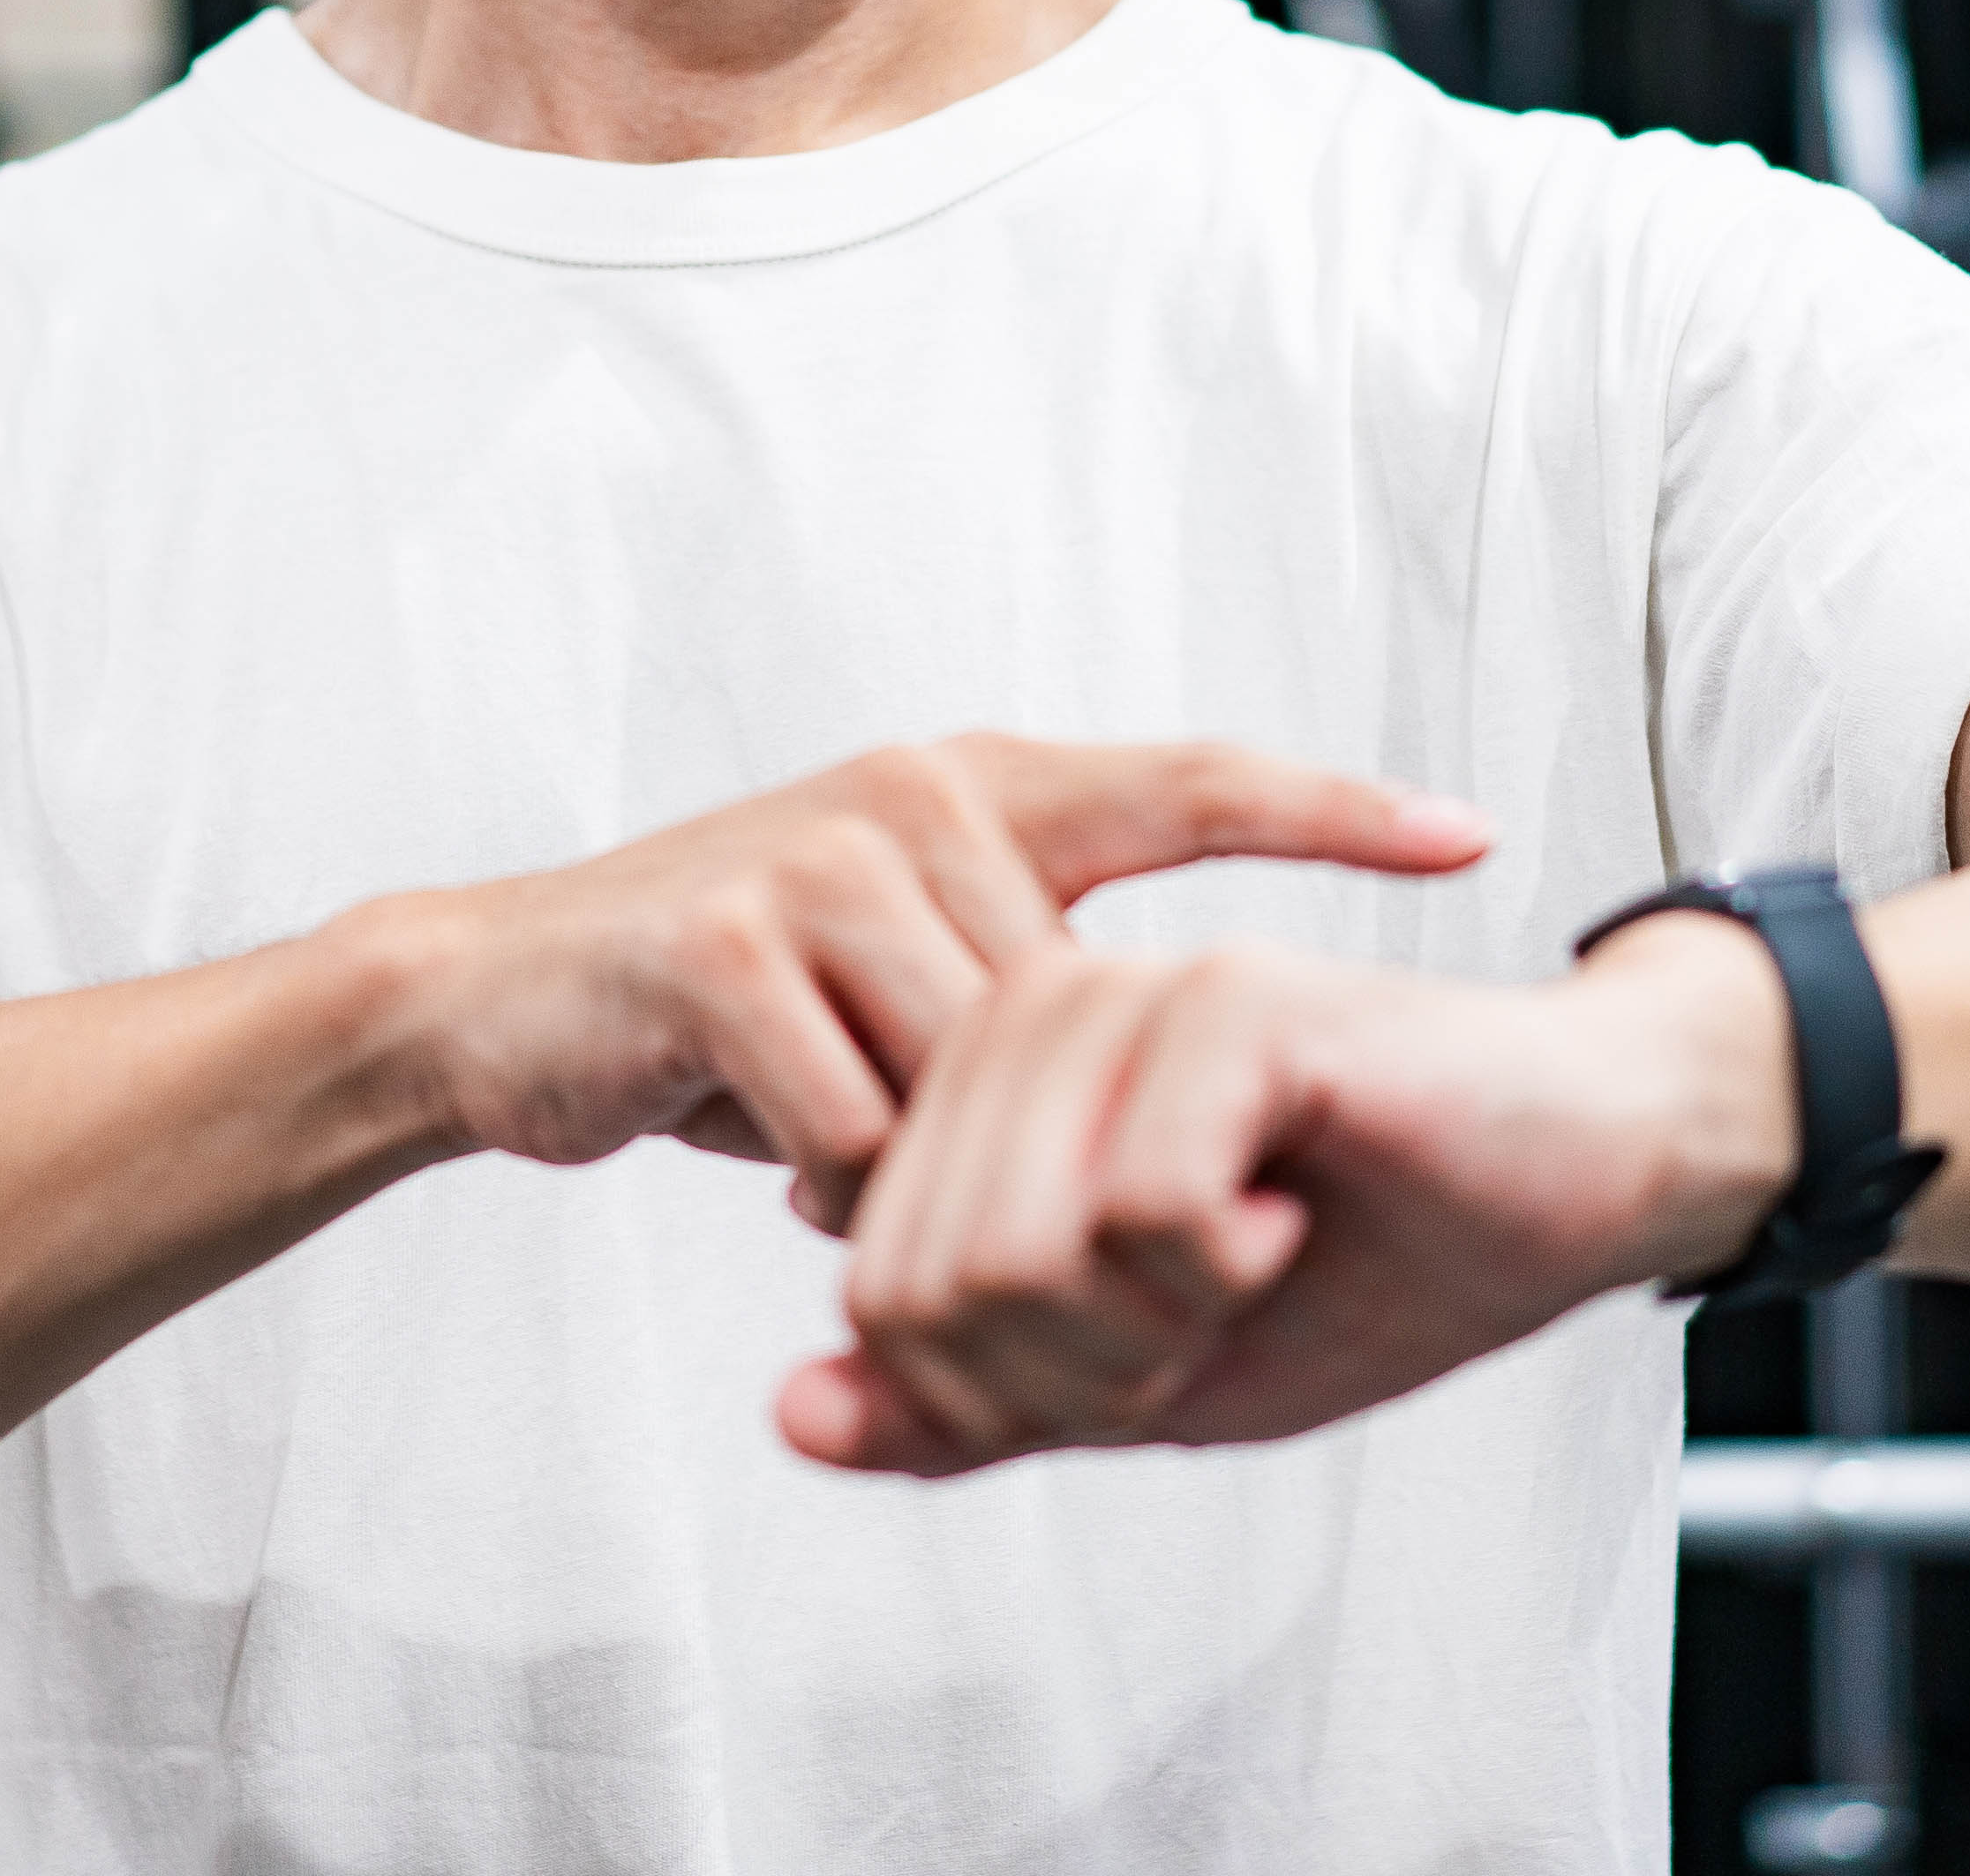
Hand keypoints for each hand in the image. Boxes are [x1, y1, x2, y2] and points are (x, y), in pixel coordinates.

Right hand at [360, 737, 1490, 1233]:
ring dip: (917, 1166)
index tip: (1468, 835)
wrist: (500, 1001)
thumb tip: (1157, 1066)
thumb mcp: (894, 970)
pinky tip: (765, 1158)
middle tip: (947, 1186)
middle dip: (1031, 1138)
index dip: (1333, 811)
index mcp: (975, 789)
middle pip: (1067, 1021)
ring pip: (967, 1087)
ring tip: (827, 1157)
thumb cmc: (723, 1008)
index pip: (1190, 783)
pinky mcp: (728, 947)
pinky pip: (855, 1133)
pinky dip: (827, 1181)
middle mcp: (909, 796)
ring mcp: (816, 859)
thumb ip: (1017, 985)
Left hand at [777, 913, 1797, 1472]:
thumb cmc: (1383, 1260)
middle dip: (1081, 1369)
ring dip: (1153, 1323)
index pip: (885, 1299)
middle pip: (935, 1286)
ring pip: (1019, 1247)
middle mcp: (1038, 1018)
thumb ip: (965, 1401)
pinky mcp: (1230, 1001)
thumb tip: (793, 1417)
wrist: (1582, 1182)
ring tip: (1253, 1257)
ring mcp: (1128, 995)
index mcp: (998, 1087)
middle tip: (1212, 1309)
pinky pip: (1140, 1202)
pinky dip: (1221, 1265)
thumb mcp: (1146, 1377)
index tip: (1154, 1346)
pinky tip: (1294, 1216)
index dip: (1018, 1393)